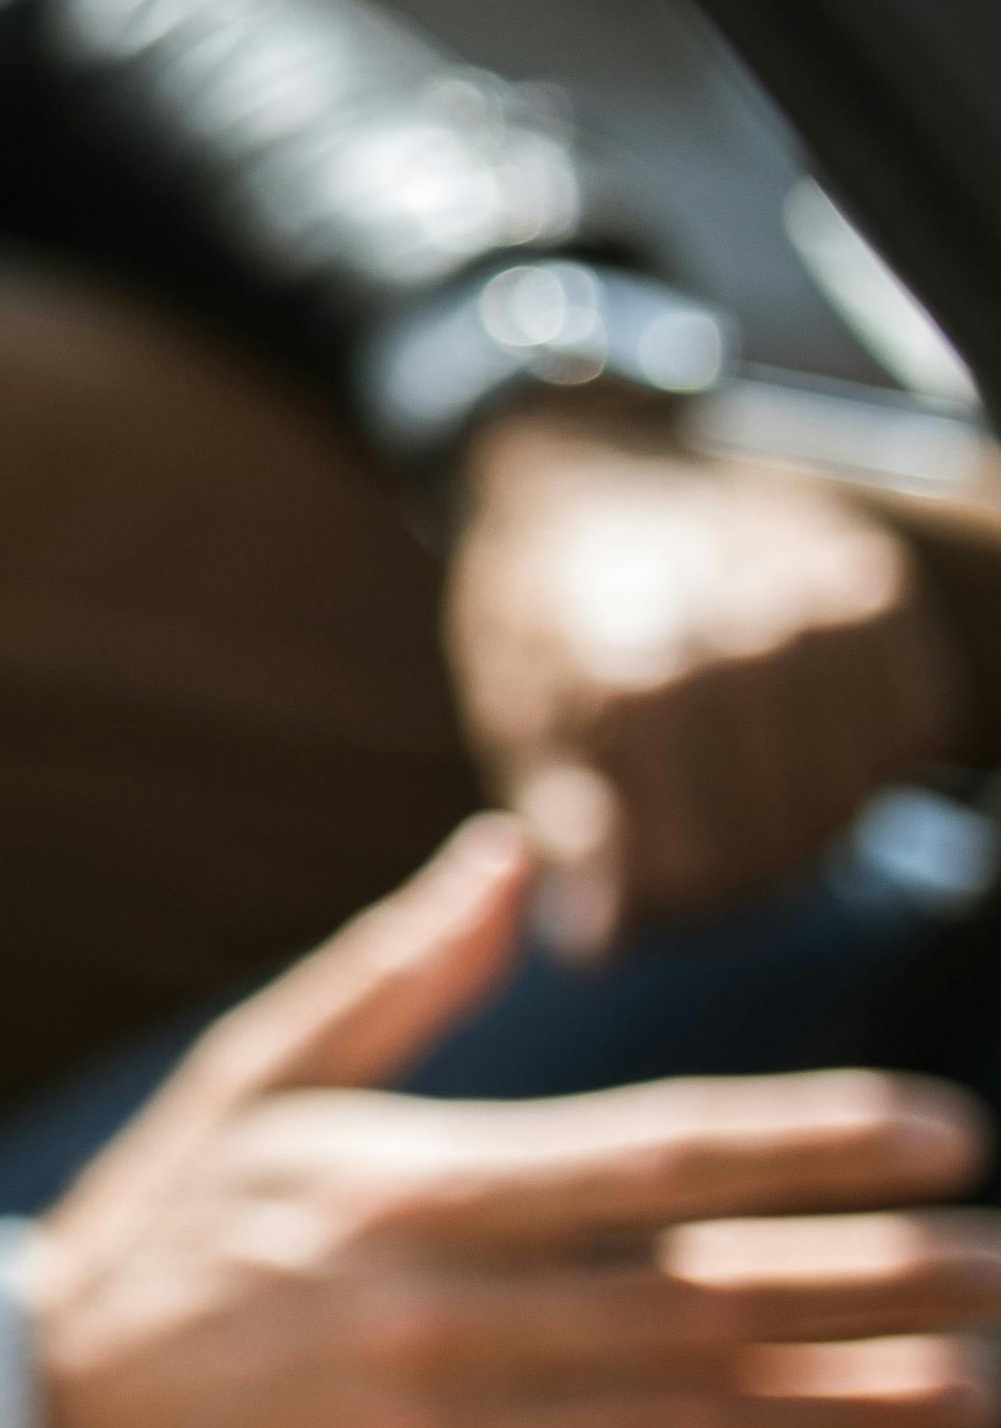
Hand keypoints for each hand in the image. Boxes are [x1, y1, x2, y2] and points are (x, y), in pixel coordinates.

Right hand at [26, 818, 1000, 1427]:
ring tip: (986, 1391)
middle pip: (703, 1286)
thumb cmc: (150, 1243)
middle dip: (882, 1279)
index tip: (948, 1136)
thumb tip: (505, 853)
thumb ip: (394, 978)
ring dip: (853, 1405)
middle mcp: (433, 1300)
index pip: (655, 1152)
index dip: (811, 1145)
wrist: (15, 1427)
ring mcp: (427, 1427)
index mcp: (409, 1182)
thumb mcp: (249, 1085)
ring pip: (683, 1412)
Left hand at [450, 398, 960, 958]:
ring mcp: (819, 613)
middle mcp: (740, 645)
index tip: (644, 898)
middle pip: (786, 842)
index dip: (673, 908)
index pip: (700, 872)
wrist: (583, 480)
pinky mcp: (875, 590)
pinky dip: (864, 759)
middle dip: (737, 875)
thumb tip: (601, 947)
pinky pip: (908, 732)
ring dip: (806, 822)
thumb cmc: (537, 617)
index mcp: (632, 688)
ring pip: (854, 798)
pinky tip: (795, 738)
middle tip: (696, 850)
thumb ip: (569, 834)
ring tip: (738, 795)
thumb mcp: (518, 723)